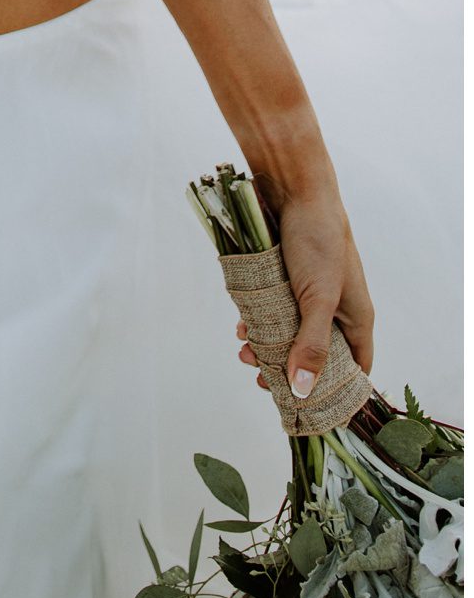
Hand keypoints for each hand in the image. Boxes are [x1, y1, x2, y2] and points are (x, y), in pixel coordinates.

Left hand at [234, 182, 374, 397]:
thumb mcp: (318, 297)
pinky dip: (259, 321)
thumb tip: (303, 390)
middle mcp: (336, 310)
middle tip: (261, 378)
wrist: (291, 187)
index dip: (335, 392)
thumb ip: (311, 343)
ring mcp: (310, 295)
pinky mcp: (286, 280)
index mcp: (357, 318)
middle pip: (316, 356)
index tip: (308, 409)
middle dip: (288, 369)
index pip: (355, 369)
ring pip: (290, 334)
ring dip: (267, 346)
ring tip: (244, 349)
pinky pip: (274, 311)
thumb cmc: (317, 239)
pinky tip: (241, 324)